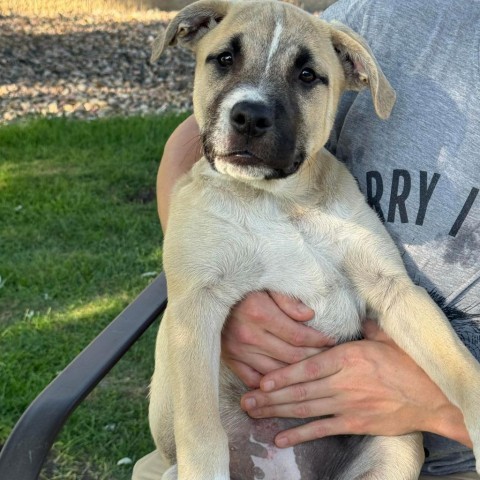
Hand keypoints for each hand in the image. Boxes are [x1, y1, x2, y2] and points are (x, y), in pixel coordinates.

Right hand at [221, 291, 334, 387]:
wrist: (211, 293)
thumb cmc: (243, 286)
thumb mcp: (266, 283)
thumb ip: (287, 299)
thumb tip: (309, 315)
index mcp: (260, 314)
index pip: (299, 336)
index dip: (319, 341)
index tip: (332, 341)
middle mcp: (249, 335)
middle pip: (291, 356)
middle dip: (314, 358)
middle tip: (328, 357)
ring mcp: (238, 350)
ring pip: (276, 372)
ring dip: (297, 373)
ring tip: (312, 369)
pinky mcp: (230, 359)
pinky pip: (254, 379)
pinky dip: (271, 383)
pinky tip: (285, 380)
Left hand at [240, 320, 470, 448]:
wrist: (432, 397)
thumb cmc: (408, 365)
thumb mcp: (385, 338)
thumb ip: (364, 327)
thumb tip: (354, 316)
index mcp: (347, 357)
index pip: (308, 365)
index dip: (283, 374)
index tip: (262, 379)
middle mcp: (343, 382)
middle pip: (300, 389)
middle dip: (271, 395)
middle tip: (246, 400)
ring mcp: (347, 405)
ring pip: (305, 408)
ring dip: (278, 411)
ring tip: (254, 413)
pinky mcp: (354, 423)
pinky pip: (322, 429)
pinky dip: (300, 435)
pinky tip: (280, 438)